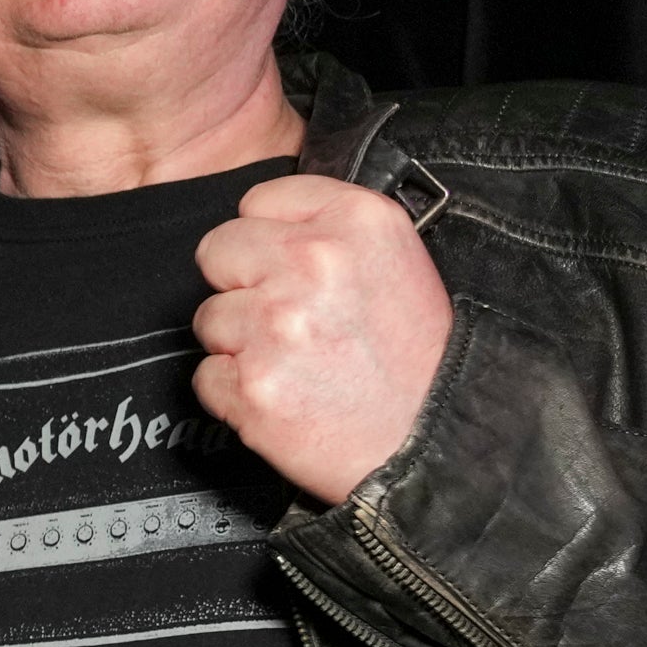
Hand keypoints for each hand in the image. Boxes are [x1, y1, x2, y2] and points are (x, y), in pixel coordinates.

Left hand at [190, 176, 453, 505]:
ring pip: (209, 318)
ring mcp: (276, 325)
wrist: (439, 445)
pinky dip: (235, 394)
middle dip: (240, 285)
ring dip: (240, 344)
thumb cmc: (421, 361)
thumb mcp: (399, 261)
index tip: (285, 264)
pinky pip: (207, 377)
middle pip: (218, 251)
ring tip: (297, 364)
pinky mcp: (252, 386)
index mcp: (356, 221)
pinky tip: (286, 398)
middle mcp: (312, 263)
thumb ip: (330, 230)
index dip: (267, 237)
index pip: (259, 200)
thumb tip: (268, 224)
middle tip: (285, 319)